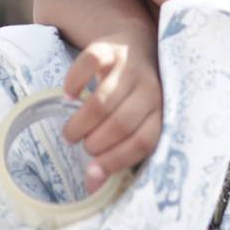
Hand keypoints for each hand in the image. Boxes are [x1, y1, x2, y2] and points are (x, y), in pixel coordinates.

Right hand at [62, 30, 161, 192]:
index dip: (116, 159)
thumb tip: (90, 185)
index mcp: (160, 110)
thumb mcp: (136, 119)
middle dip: (95, 142)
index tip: (93, 171)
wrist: (136, 43)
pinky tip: (69, 96)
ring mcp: (130, 66)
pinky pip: (89, 65)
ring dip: (81, 122)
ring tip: (72, 132)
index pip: (144, 140)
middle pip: (121, 123)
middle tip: (82, 144)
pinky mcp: (109, 48)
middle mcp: (150, 87)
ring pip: (103, 101)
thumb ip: (118, 150)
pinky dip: (74, 83)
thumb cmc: (133, 93)